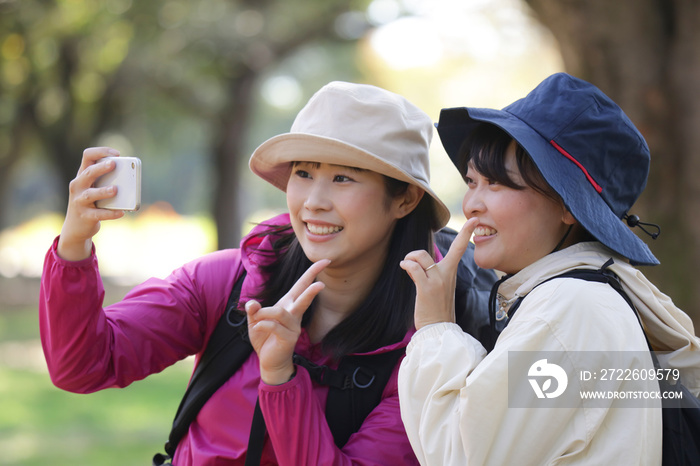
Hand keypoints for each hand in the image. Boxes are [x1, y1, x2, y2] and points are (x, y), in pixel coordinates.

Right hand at [57, 147, 124, 260]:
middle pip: (88, 173)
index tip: (116, 154)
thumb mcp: (95, 189)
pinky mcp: (85, 216)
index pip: (87, 156)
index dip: (100, 152)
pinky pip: (98, 214)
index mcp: (82, 176)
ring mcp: (79, 201)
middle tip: (113, 164)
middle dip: (100, 168)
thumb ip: (107, 181)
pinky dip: (110, 213)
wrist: (75, 227)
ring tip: (115, 189)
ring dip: (103, 191)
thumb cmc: (90, 203)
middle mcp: (78, 186)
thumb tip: (130, 178)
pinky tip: (121, 213)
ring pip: (90, 194)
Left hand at [245, 259, 329, 384]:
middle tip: (323, 279)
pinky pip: (274, 326)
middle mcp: (294, 314)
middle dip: (312, 286)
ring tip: (256, 318)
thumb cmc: (265, 338)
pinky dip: (262, 324)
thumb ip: (253, 310)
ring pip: (281, 312)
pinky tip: (257, 327)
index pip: (301, 285)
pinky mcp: (288, 338)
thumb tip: (252, 303)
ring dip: (265, 312)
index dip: (313, 272)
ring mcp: (293, 327)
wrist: (270, 361)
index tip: (325, 261)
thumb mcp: (255, 321)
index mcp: (288, 305)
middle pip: (303, 296)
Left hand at [400, 217, 478, 329]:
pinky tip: (404, 268)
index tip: (474, 220)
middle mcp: (446, 274)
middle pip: (435, 249)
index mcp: (451, 272)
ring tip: (406, 267)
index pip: (460, 248)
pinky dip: (406, 265)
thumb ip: (430, 273)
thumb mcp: (439, 287)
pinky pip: (414, 268)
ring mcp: (437, 281)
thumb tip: (415, 265)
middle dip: (418, 252)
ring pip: (421, 256)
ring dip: (409, 258)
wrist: (439, 329)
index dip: (467, 232)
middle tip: (408, 261)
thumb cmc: (437, 309)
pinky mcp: (426, 288)